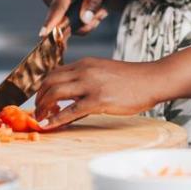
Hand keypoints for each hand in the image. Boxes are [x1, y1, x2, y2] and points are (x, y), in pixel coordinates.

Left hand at [34, 58, 167, 128]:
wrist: (152, 80)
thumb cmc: (132, 80)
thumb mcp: (104, 72)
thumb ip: (87, 81)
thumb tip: (71, 101)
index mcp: (85, 63)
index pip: (54, 72)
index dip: (43, 88)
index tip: (40, 100)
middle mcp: (84, 70)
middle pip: (49, 81)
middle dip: (39, 98)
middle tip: (38, 111)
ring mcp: (91, 85)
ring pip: (55, 93)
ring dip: (43, 107)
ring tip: (41, 119)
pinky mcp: (98, 100)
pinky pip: (70, 111)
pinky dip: (56, 119)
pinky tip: (49, 126)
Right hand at [40, 0, 111, 35]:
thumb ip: (94, 2)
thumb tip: (84, 20)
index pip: (58, 7)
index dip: (51, 22)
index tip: (42, 34)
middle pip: (62, 18)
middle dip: (82, 22)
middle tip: (101, 13)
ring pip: (63, 18)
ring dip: (81, 18)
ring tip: (97, 7)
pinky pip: (61, 13)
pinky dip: (75, 14)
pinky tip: (88, 6)